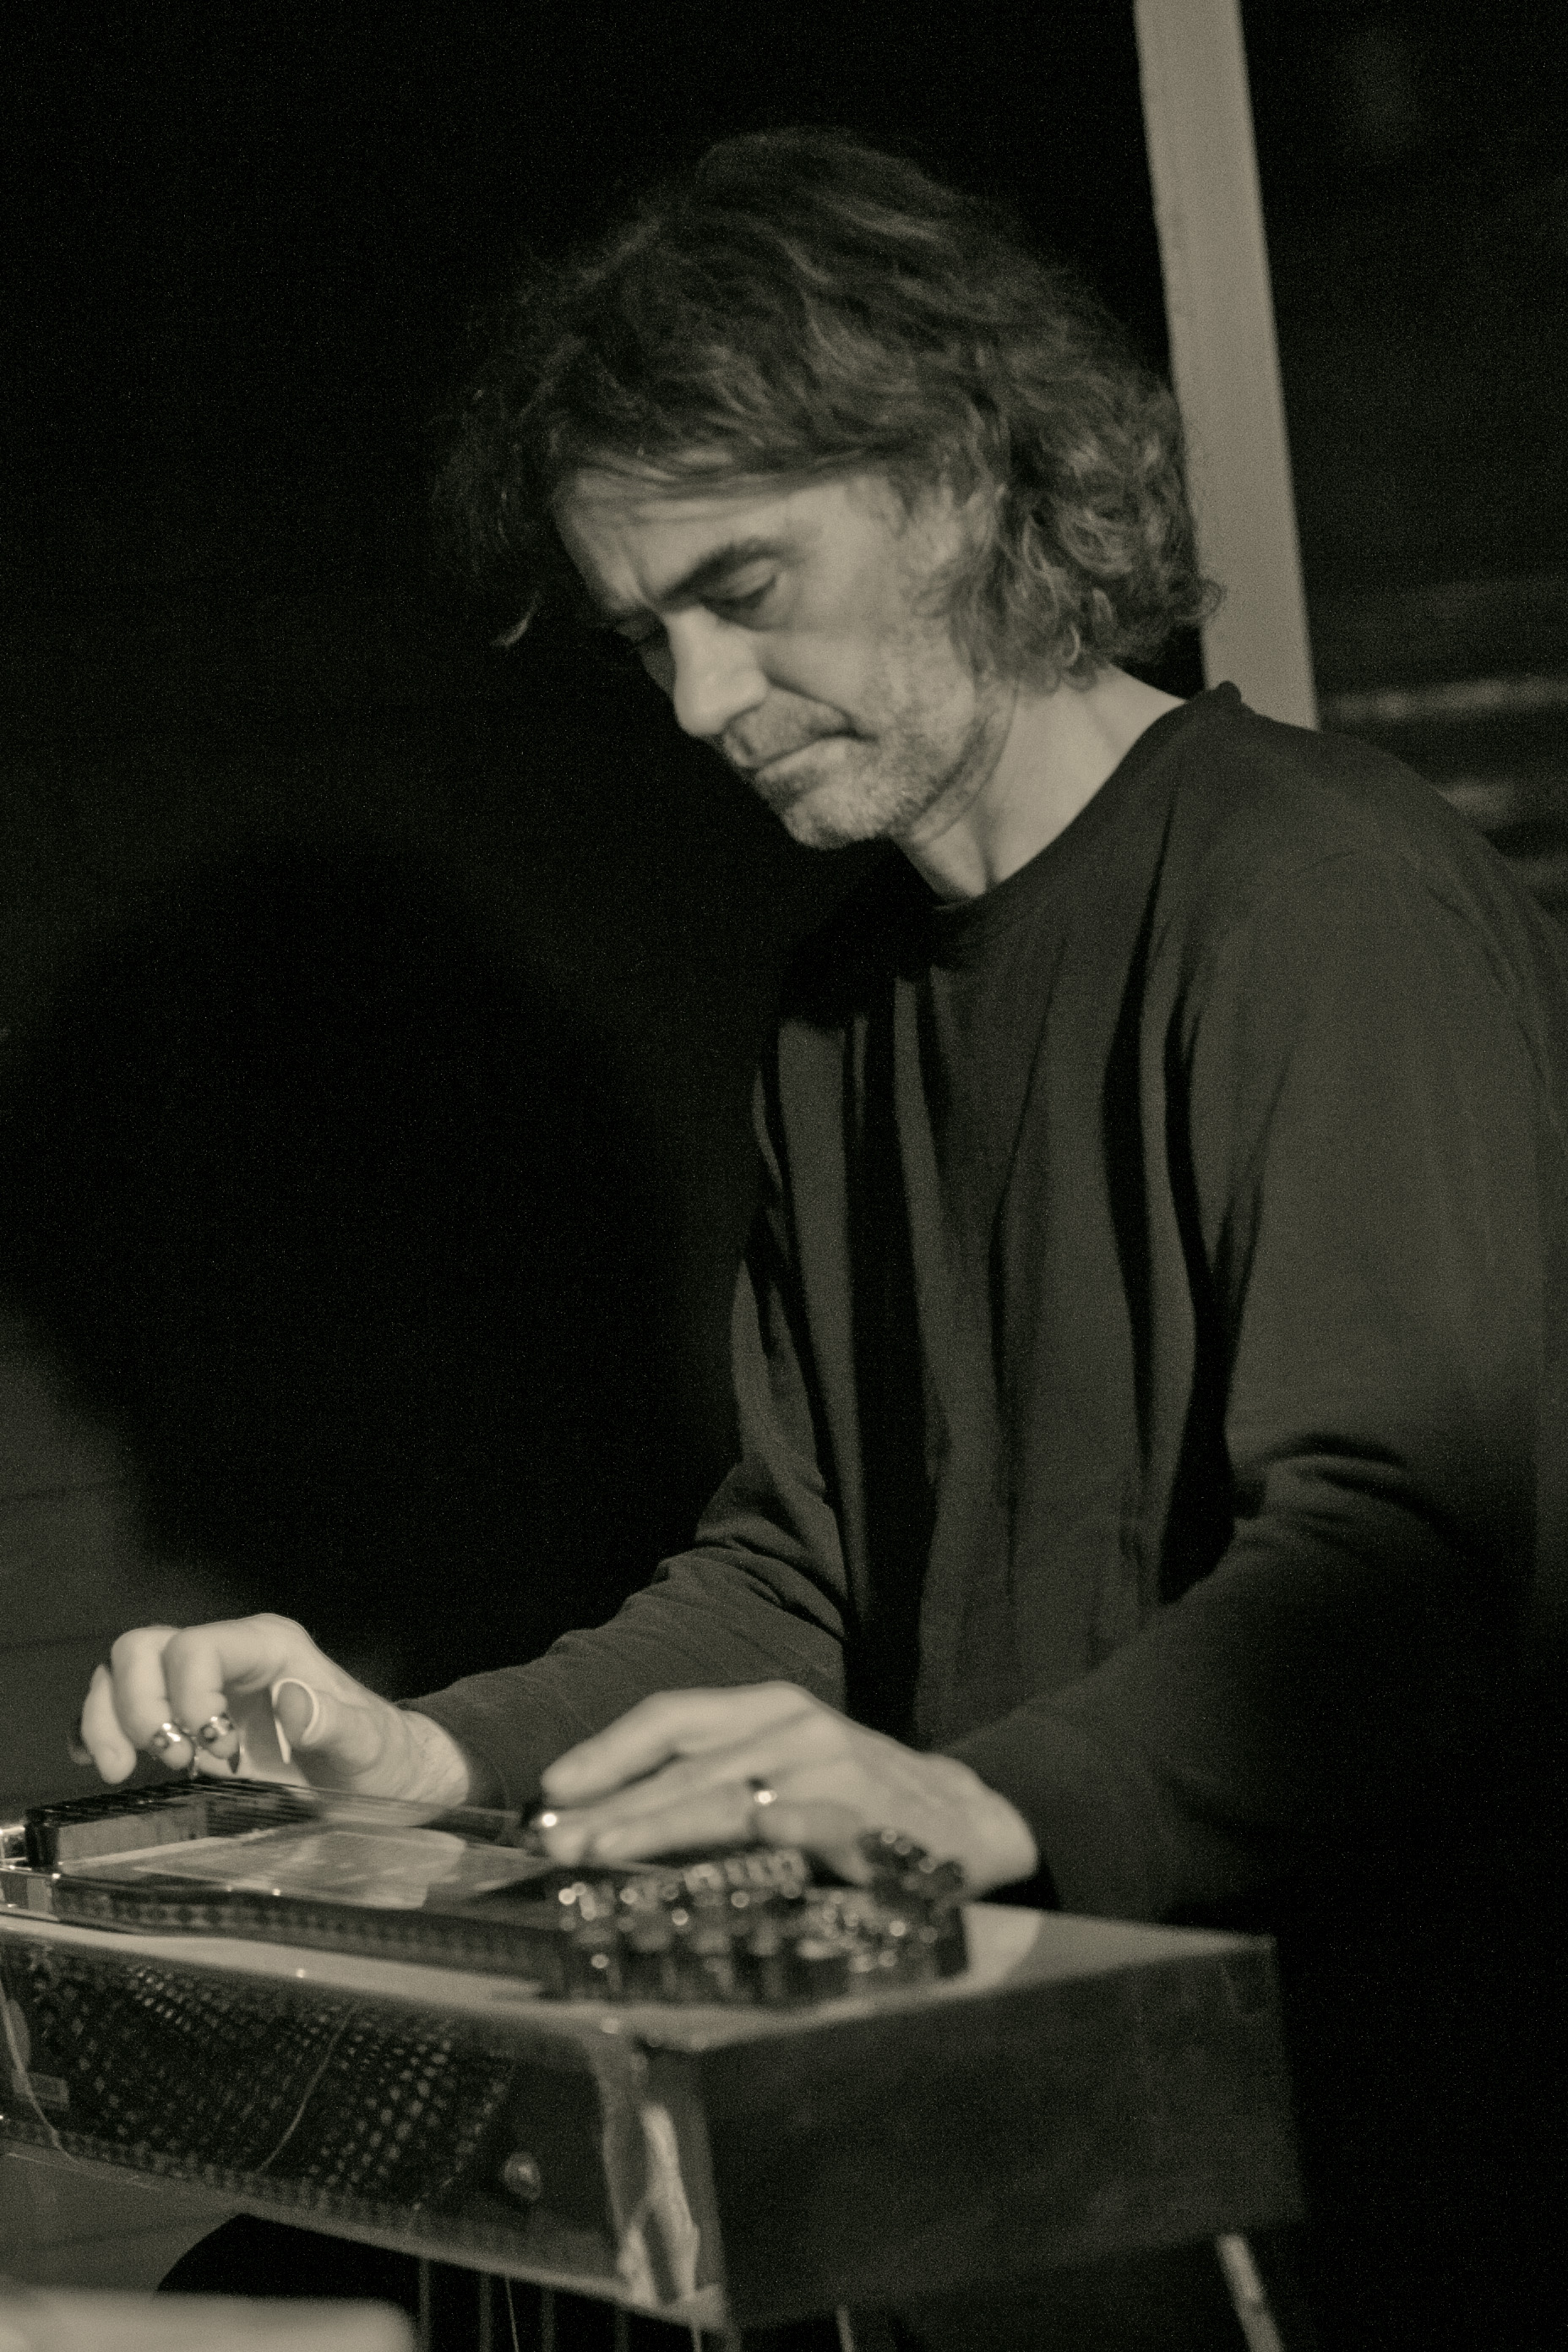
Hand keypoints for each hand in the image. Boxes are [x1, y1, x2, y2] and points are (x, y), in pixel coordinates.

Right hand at [74, 1614, 487, 1805]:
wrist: (383, 1779)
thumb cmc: (379, 1757)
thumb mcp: (367, 1746)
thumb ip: (334, 1722)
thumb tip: (291, 1699)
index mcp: (269, 1647)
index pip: (196, 1646)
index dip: (185, 1694)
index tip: (210, 1750)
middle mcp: (228, 1656)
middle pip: (144, 1649)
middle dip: (138, 1707)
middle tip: (174, 1762)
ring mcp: (199, 1686)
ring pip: (122, 1672)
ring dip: (111, 1720)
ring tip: (130, 1770)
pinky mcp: (183, 1720)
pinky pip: (119, 1708)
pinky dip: (98, 1730)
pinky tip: (106, 1764)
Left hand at [535, 1683, 1038, 1896]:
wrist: (976, 1822)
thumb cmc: (860, 1802)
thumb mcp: (788, 1771)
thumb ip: (717, 1785)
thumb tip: (609, 1820)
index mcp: (771, 1709)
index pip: (673, 1716)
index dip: (608, 1750)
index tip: (552, 1789)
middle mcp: (797, 1727)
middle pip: (686, 1762)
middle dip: (613, 1803)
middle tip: (556, 1840)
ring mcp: (833, 1770)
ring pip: (728, 1794)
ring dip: (656, 1824)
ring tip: (600, 1851)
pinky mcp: (867, 1820)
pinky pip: (798, 1830)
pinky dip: (752, 1840)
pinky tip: (704, 1864)